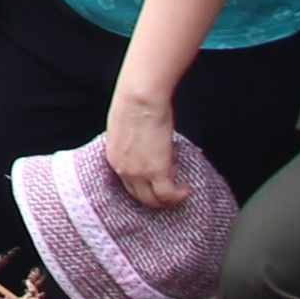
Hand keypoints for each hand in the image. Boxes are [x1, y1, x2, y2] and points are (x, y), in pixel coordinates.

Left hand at [102, 84, 190, 211]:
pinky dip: (178, 195)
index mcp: (113, 157)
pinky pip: (168, 195)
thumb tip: (149, 146)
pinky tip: (186, 188)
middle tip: (172, 190)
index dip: (145, 185)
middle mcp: (122, 169)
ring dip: (169, 199)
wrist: (140, 97)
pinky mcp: (156, 172)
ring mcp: (138, 173)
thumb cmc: (135, 103)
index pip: (127, 182)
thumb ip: (134, 143)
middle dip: (156, 197)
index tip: (158, 182)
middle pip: (139, 196)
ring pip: (153, 200)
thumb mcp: (127, 128)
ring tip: (180, 190)